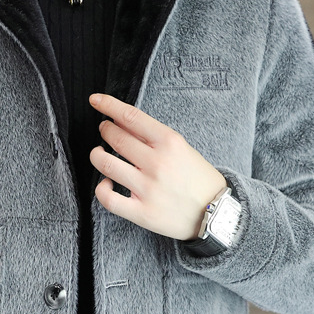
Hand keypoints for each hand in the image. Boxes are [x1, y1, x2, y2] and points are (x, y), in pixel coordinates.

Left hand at [88, 94, 227, 240]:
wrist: (217, 213)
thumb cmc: (199, 179)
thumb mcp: (184, 148)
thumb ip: (155, 137)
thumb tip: (123, 123)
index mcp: (169, 143)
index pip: (130, 117)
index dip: (108, 105)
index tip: (96, 100)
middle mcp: (157, 163)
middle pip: (115, 138)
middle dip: (105, 130)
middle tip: (105, 130)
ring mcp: (148, 188)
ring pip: (105, 164)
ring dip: (97, 155)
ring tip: (100, 153)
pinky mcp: (142, 212)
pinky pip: (108, 199)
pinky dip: (101, 188)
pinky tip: (106, 183)